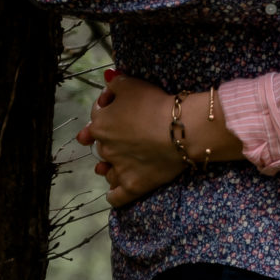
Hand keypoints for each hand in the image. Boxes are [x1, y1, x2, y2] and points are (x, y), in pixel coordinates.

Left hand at [77, 71, 193, 209]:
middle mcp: (105, 148)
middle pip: (102, 143)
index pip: (98, 114)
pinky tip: (116, 192)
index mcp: (101, 123)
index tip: (120, 104)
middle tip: (128, 134)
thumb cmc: (156, 103)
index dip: (109, 107)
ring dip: (110, 167)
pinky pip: (116, 197)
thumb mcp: (132, 84)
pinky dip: (115, 195)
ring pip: (107, 171)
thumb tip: (108, 82)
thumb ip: (115, 83)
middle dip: (111, 139)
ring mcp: (119, 169)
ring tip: (117, 164)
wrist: (181, 130)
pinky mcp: (133, 186)